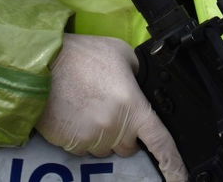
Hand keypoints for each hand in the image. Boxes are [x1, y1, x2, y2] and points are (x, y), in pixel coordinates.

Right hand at [36, 33, 186, 181]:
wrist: (42, 63)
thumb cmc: (82, 55)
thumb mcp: (121, 53)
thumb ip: (138, 73)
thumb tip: (144, 85)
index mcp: (133, 106)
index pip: (161, 143)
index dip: (174, 165)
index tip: (180, 179)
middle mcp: (115, 128)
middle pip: (129, 147)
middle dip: (124, 133)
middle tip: (109, 107)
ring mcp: (92, 138)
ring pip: (105, 149)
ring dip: (102, 134)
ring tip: (88, 105)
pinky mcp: (71, 144)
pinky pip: (83, 149)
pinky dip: (82, 136)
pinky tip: (75, 113)